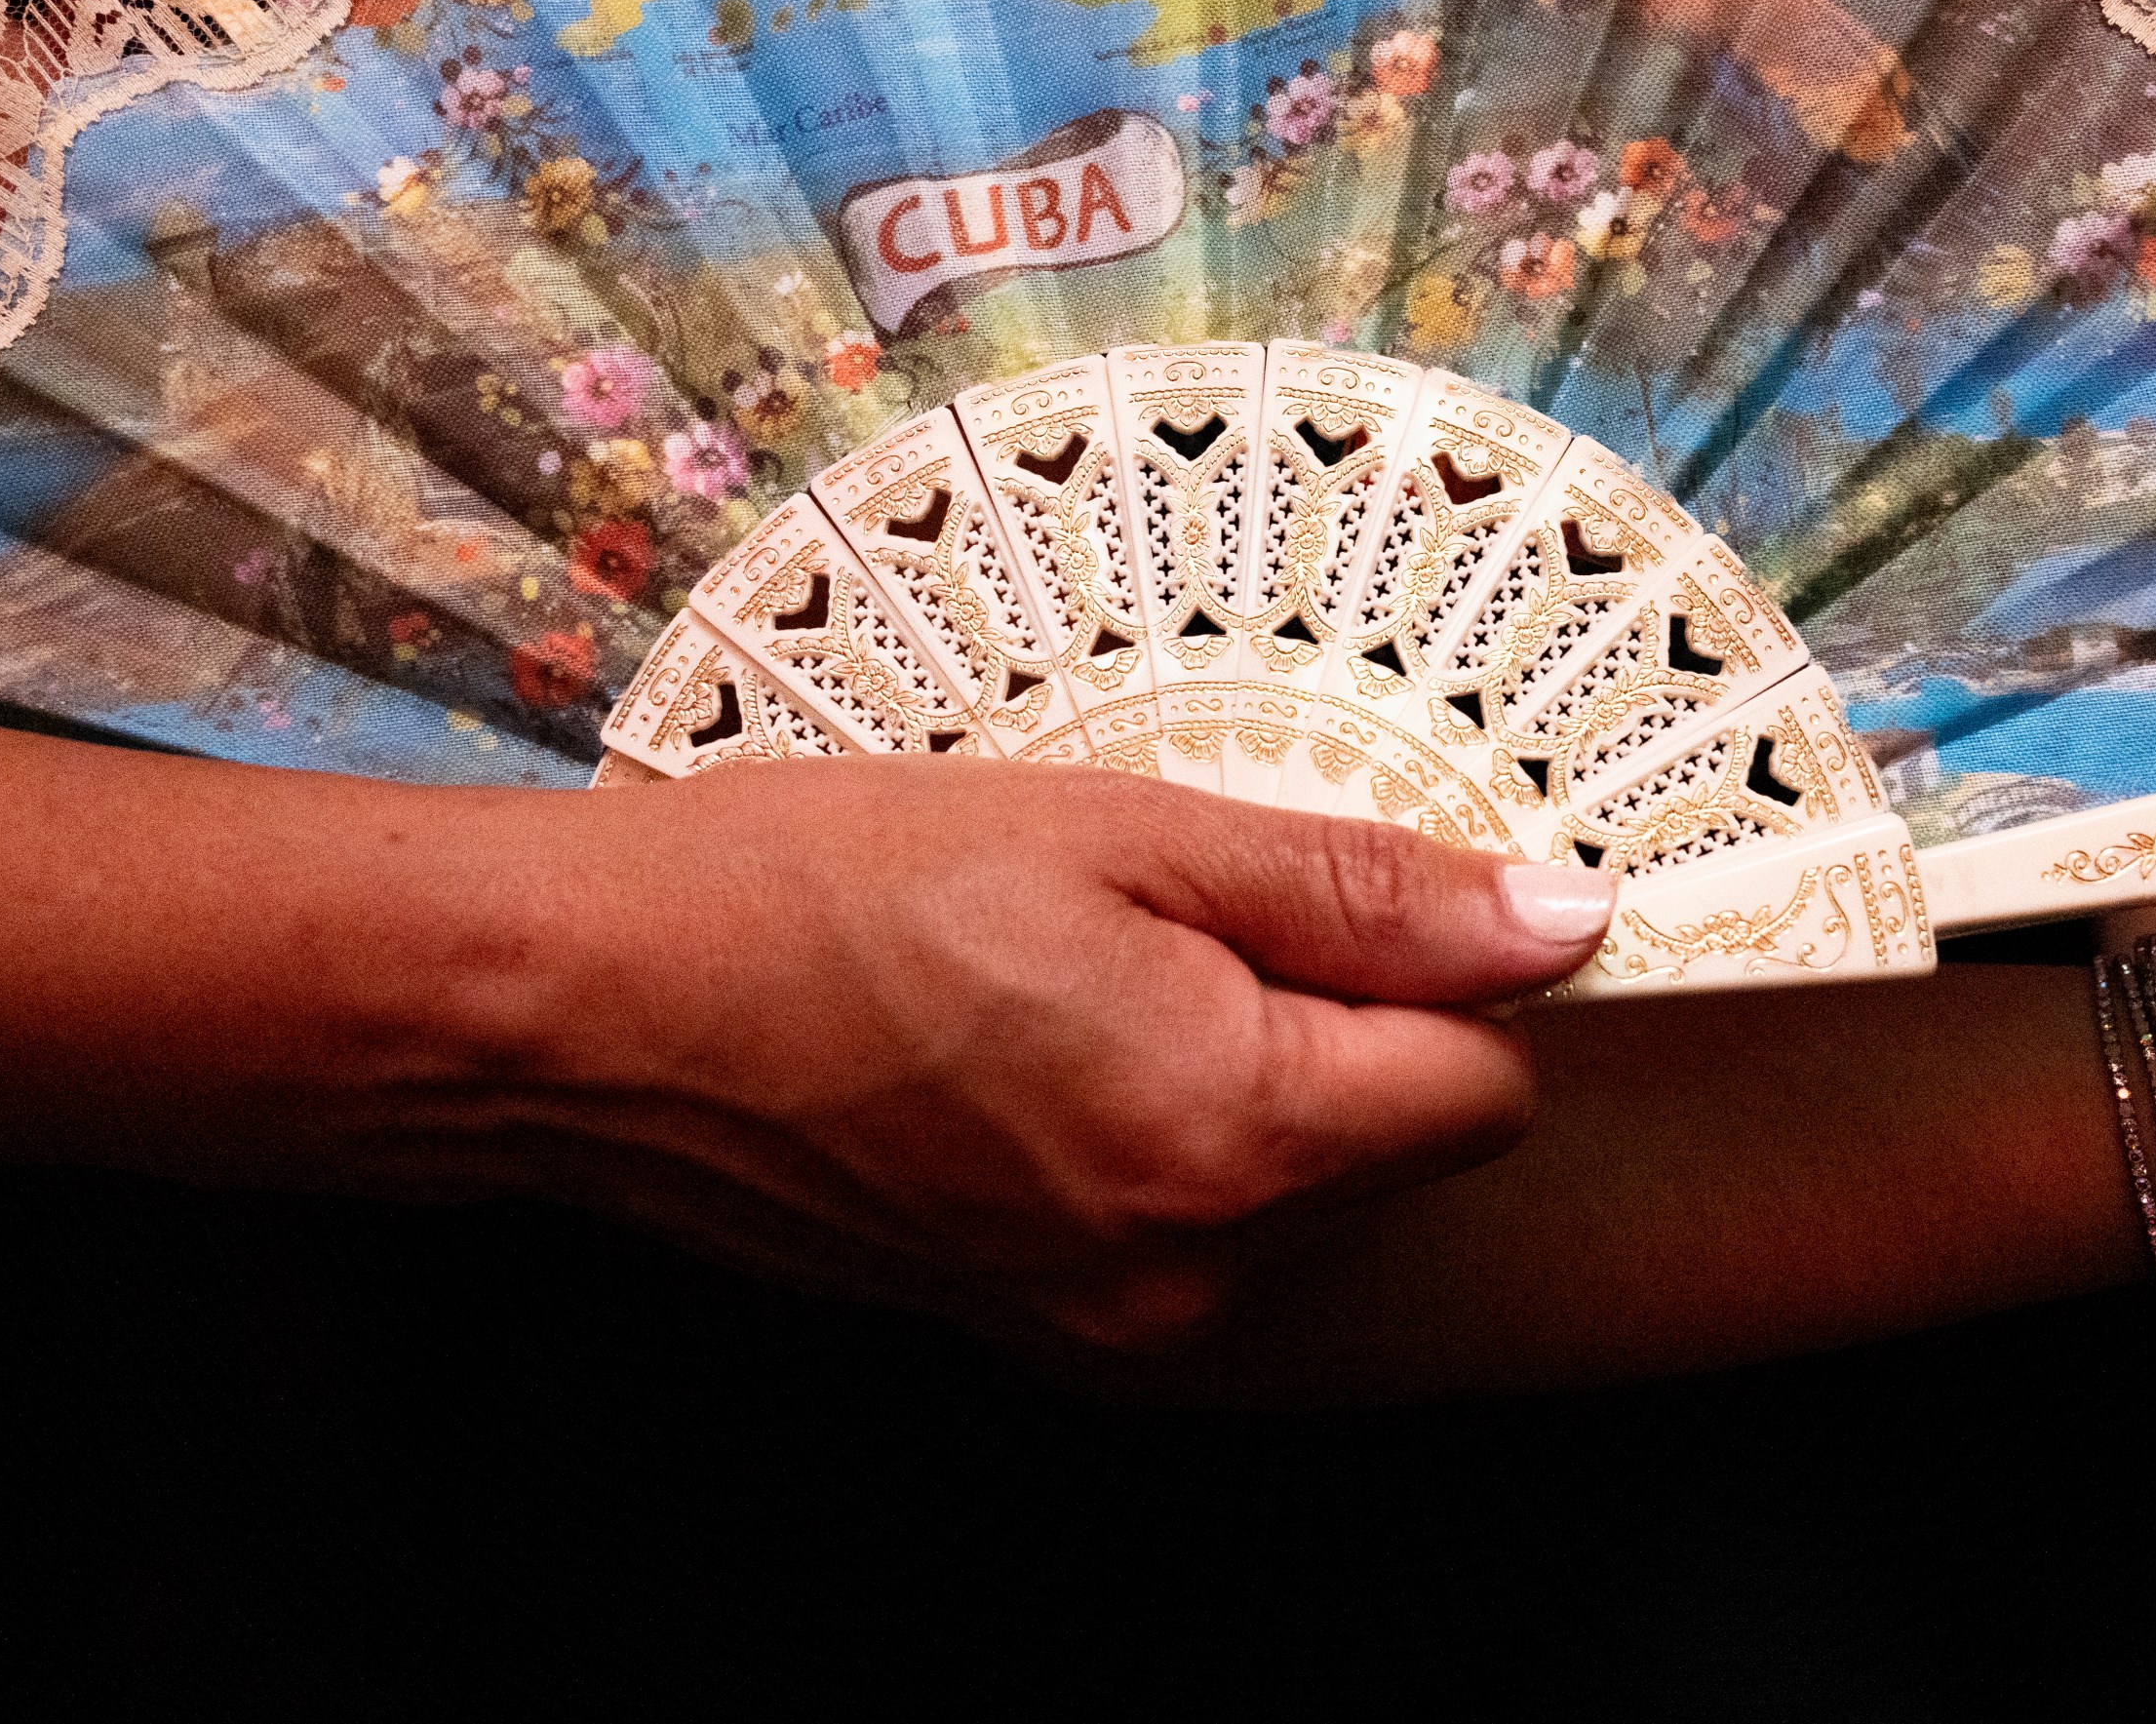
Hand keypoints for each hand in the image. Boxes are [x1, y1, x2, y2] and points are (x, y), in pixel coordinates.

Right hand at [441, 757, 1617, 1349]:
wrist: (599, 1011)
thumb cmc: (827, 891)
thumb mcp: (1121, 832)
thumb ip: (1361, 891)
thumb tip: (1556, 921)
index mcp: (1234, 1136)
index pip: (1486, 1088)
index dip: (1457, 972)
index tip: (1378, 887)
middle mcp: (1189, 1269)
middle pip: (1394, 1146)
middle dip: (1348, 1021)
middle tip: (1198, 898)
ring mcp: (1106, 1318)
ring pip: (1289, 1193)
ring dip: (1249, 1078)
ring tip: (1092, 960)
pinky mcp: (1036, 1324)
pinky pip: (1182, 1233)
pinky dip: (1159, 1137)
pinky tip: (1043, 1039)